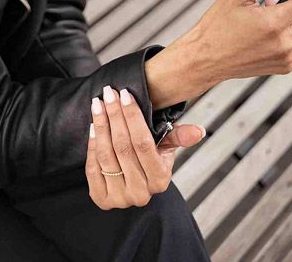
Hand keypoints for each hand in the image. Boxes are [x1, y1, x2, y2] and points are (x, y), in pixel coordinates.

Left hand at [85, 84, 204, 209]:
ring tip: (97, 103)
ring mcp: (120, 198)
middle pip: (123, 146)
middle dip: (114, 115)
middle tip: (108, 93)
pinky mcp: (102, 199)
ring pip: (106, 154)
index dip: (132, 117)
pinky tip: (93, 125)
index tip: (124, 94)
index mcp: (160, 179)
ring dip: (100, 125)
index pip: (143, 143)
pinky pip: (93, 167)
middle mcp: (141, 193)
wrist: (131, 182)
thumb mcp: (166, 147)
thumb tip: (199, 131)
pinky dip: (92, 144)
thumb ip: (179, 137)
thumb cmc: (149, 157)